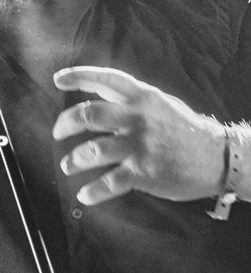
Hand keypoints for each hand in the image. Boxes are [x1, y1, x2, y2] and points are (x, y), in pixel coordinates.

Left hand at [53, 66, 224, 205]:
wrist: (215, 156)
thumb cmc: (183, 128)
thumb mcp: (159, 103)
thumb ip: (130, 99)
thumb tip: (98, 93)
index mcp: (141, 96)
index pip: (105, 79)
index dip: (78, 76)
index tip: (58, 80)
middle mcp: (137, 117)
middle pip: (90, 114)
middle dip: (65, 123)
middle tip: (57, 133)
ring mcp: (139, 145)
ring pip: (94, 150)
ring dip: (74, 160)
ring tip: (67, 166)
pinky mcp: (144, 172)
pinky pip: (110, 183)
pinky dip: (93, 191)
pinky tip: (85, 195)